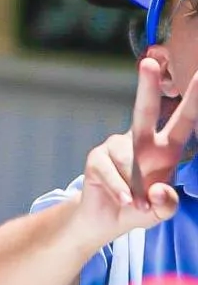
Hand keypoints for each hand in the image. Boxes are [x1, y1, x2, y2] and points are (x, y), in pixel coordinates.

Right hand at [75, 58, 197, 242]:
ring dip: (135, 187)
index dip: (193, 98)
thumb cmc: (140, 208)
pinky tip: (124, 200)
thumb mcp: (161, 211)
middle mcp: (140, 140)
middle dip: (147, 87)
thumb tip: (156, 188)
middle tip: (148, 64)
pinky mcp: (97, 158)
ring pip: (130, 161)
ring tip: (135, 202)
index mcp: (166, 148)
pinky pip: (111, 172)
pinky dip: (120, 190)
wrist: (106, 220)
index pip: (184, 120)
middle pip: (144, 110)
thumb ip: (167, 204)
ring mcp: (115, 147)